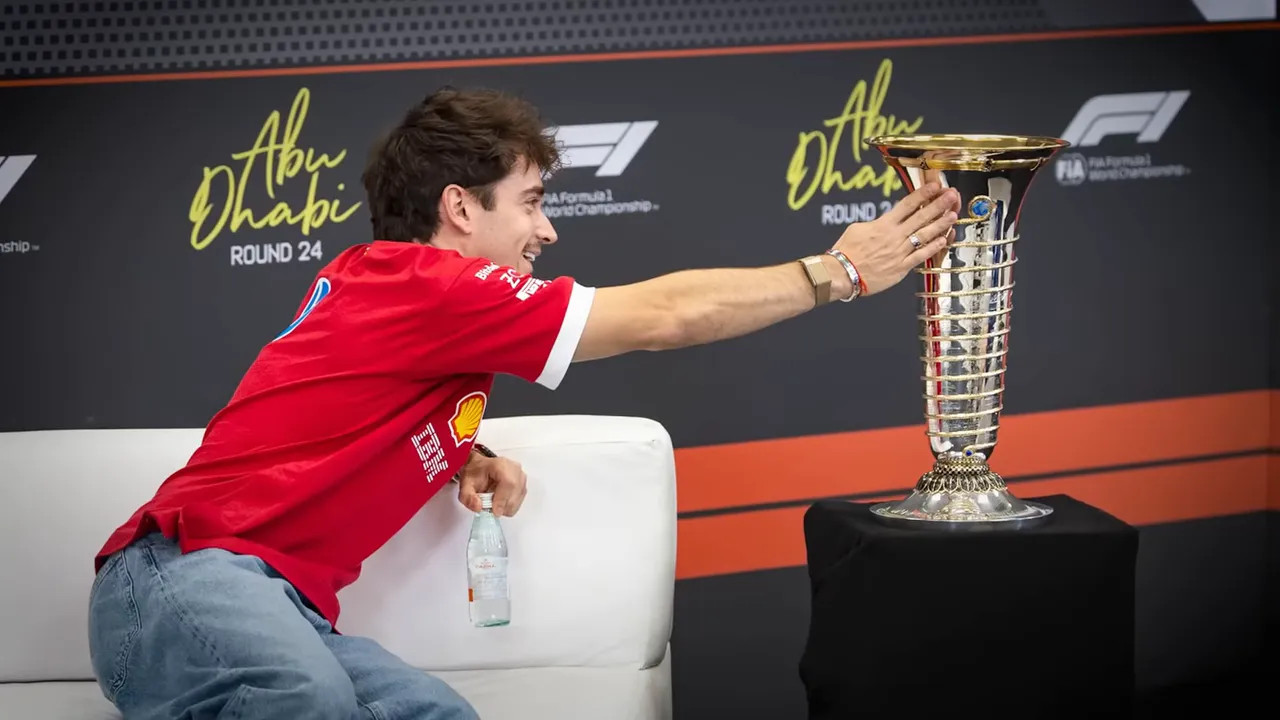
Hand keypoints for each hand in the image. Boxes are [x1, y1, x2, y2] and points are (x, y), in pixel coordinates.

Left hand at [456, 452, 527, 516]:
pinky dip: (508, 506)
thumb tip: (478, 506)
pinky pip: (518, 502)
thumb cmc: (476, 473)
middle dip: (502, 505)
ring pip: (518, 500)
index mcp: (501, 465)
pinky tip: (499, 500)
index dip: (503, 499)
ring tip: (493, 500)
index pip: (508, 483)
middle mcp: (514, 469)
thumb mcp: (465, 484)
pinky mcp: (523, 485)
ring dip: (505, 507)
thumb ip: (468, 497)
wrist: (481, 468)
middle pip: (515, 493)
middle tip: (489, 506)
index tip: (494, 511)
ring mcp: (521, 477)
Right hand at [831, 181, 960, 295]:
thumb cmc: (846, 252)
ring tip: (952, 215)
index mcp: (883, 224)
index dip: (923, 194)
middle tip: (951, 196)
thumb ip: (876, 223)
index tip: (934, 186)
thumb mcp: (857, 229)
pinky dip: (932, 248)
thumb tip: (886, 220)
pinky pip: (920, 256)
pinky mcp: (901, 268)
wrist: (842, 273)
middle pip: (920, 217)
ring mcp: (899, 252)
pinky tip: (943, 241)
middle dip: (938, 204)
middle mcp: (894, 236)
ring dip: (940, 224)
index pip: (907, 204)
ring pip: (924, 235)